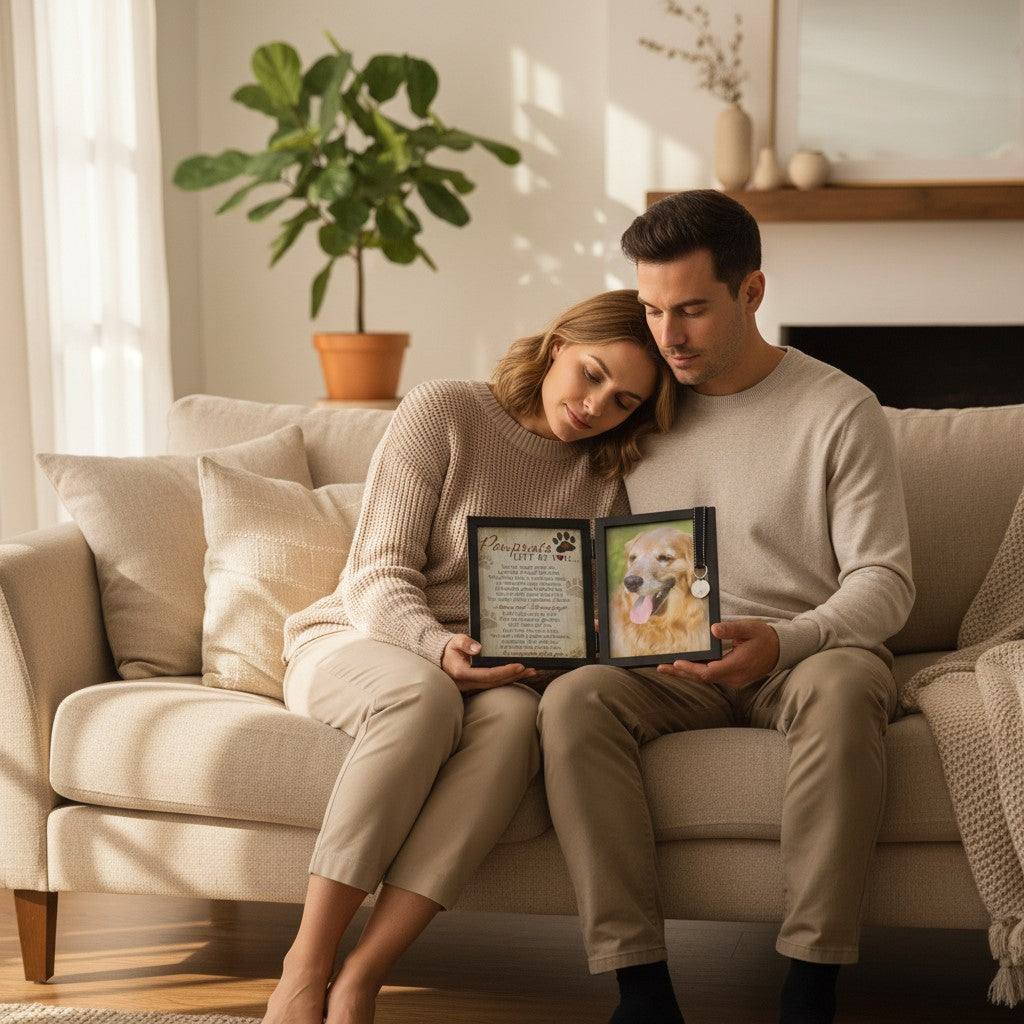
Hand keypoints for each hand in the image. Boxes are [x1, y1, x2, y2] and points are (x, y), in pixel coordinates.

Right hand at [441, 634, 536, 692]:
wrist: (441, 658)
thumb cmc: (449, 648)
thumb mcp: (455, 641)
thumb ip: (465, 643)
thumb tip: (478, 648)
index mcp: (461, 672)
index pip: (488, 674)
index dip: (505, 671)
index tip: (519, 665)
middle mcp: (467, 683)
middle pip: (495, 682)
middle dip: (514, 676)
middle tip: (531, 669)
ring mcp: (472, 687)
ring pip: (496, 685)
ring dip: (514, 679)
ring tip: (531, 672)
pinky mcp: (477, 685)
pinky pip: (494, 684)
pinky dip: (508, 680)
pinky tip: (520, 675)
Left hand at [656, 620, 779, 688]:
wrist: (781, 650)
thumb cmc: (765, 637)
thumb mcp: (750, 628)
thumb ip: (731, 629)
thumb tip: (713, 629)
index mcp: (737, 666)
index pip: (709, 672)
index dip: (692, 669)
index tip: (677, 663)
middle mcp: (733, 677)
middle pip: (703, 678)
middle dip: (681, 673)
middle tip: (661, 667)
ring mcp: (733, 678)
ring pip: (706, 678)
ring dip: (686, 673)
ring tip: (666, 667)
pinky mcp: (731, 676)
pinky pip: (711, 676)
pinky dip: (696, 671)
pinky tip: (683, 667)